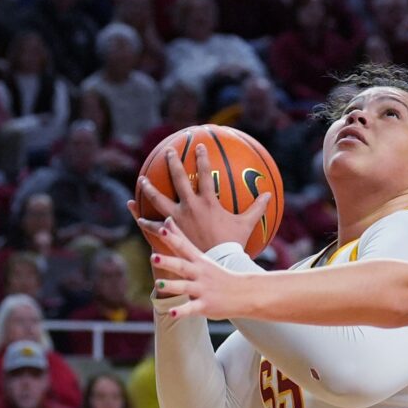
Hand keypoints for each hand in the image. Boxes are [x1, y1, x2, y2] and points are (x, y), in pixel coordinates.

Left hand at [135, 144, 270, 252]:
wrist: (218, 262)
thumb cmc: (233, 243)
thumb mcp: (247, 224)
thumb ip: (257, 208)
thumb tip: (269, 194)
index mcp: (208, 202)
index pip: (205, 173)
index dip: (202, 158)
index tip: (198, 145)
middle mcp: (190, 206)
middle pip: (179, 179)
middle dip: (173, 162)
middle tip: (169, 151)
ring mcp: (177, 219)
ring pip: (159, 199)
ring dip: (150, 188)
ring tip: (142, 179)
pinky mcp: (171, 233)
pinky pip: (155, 226)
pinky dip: (146, 221)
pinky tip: (138, 216)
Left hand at [150, 218, 255, 319]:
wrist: (245, 293)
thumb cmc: (218, 275)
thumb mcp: (201, 257)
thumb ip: (183, 240)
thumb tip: (167, 221)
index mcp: (198, 261)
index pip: (184, 247)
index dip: (173, 238)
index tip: (162, 229)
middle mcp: (200, 274)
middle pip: (182, 266)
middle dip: (168, 261)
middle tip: (153, 257)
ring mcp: (203, 290)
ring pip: (185, 287)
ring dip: (172, 285)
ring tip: (158, 283)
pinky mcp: (205, 305)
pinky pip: (192, 308)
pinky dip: (182, 311)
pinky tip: (172, 313)